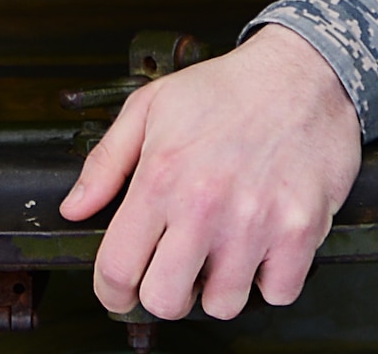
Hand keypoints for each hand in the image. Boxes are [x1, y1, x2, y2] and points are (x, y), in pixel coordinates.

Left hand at [59, 24, 361, 321]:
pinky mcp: (300, 230)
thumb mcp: (150, 107)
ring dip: (219, 286)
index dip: (111, 291)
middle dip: (164, 293)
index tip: (120, 291)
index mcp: (161, 177)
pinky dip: (270, 279)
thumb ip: (106, 161)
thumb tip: (76, 207)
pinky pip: (278, 293)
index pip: (118, 268)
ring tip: (222, 250)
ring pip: (223, 305)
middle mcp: (205, 205)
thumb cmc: (227, 88)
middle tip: (175, 269)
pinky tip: (261, 247)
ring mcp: (255, 222)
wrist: (302, 72)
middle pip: (167, 300)